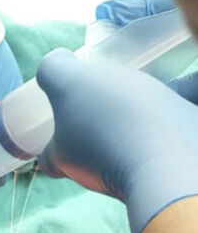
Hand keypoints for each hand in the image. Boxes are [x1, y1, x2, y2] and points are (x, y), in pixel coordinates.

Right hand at [37, 0, 197, 232]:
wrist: (165, 167)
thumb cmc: (97, 154)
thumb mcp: (60, 159)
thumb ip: (50, 155)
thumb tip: (47, 162)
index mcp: (76, 80)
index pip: (53, 65)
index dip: (49, 82)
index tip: (49, 106)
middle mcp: (117, 76)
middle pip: (97, 82)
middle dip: (91, 107)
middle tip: (84, 141)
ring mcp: (152, 89)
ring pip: (132, 97)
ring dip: (123, 120)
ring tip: (119, 157)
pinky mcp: (183, 107)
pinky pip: (164, 112)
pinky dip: (155, 130)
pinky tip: (148, 157)